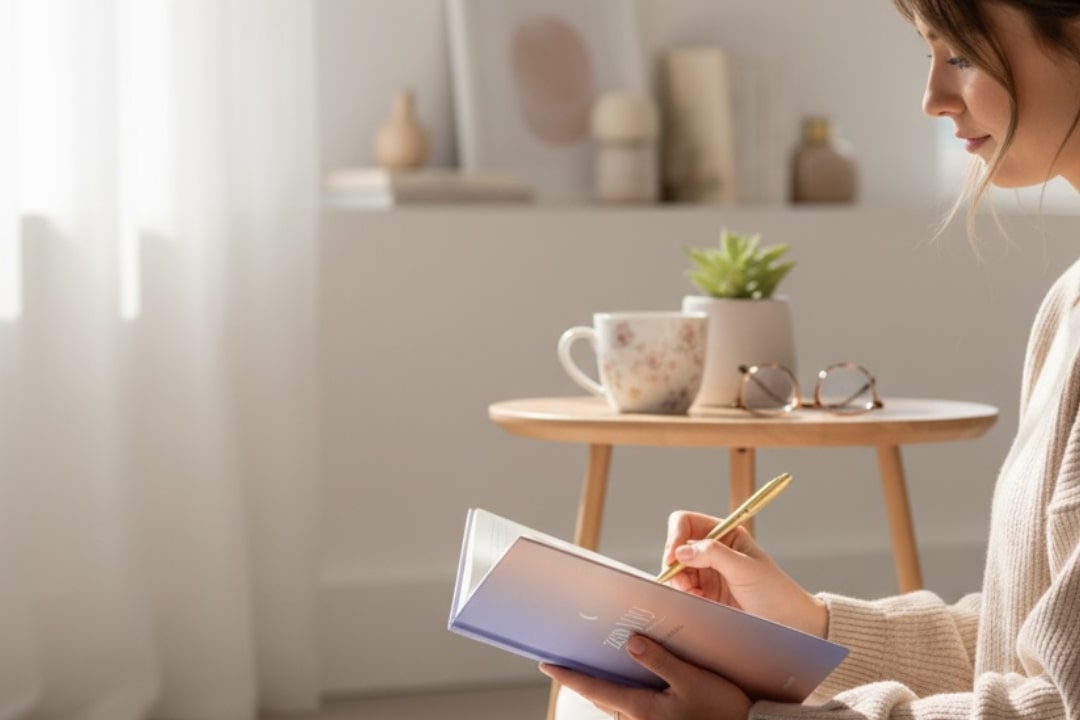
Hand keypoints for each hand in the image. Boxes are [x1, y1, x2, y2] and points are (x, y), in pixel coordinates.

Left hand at [540, 634, 751, 719]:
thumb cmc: (723, 711)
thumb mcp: (693, 680)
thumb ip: (660, 661)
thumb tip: (631, 643)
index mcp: (642, 708)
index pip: (595, 689)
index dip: (569, 676)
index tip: (547, 664)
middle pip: (601, 697)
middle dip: (582, 679)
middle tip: (563, 660)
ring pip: (617, 703)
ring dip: (604, 686)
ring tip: (594, 663)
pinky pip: (633, 707)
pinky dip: (623, 693)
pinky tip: (630, 676)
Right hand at [663, 512, 827, 637]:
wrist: (791, 625)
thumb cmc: (776, 593)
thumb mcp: (746, 569)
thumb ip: (713, 554)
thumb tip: (680, 550)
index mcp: (725, 535)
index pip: (687, 523)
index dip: (676, 536)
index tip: (673, 556)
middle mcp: (713, 552)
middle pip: (676, 548)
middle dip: (675, 564)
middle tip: (683, 583)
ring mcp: (708, 575)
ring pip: (676, 572)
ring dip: (678, 583)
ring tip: (695, 595)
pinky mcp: (706, 597)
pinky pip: (682, 592)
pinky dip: (683, 597)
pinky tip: (697, 603)